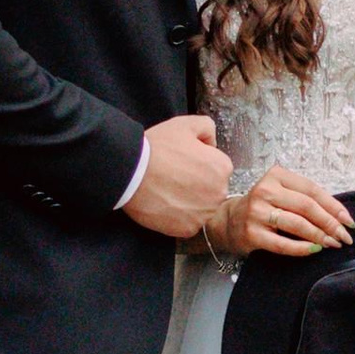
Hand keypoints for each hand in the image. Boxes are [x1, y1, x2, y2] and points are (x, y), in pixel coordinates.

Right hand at [125, 113, 234, 239]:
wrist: (131, 171)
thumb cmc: (158, 147)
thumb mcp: (186, 124)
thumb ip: (207, 128)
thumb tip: (211, 144)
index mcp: (223, 167)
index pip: (216, 168)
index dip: (198, 163)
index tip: (181, 162)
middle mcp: (220, 193)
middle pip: (211, 190)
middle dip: (197, 185)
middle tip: (173, 177)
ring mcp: (204, 214)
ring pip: (201, 208)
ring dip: (189, 202)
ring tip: (167, 191)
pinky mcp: (188, 229)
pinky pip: (187, 223)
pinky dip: (177, 217)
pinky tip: (164, 204)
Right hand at [212, 168, 354, 260]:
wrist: (228, 221)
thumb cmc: (263, 207)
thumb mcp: (282, 193)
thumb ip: (306, 199)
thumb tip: (339, 216)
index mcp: (277, 176)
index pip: (312, 190)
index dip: (334, 206)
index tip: (349, 221)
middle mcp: (265, 191)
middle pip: (307, 207)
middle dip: (330, 223)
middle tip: (344, 236)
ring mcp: (257, 213)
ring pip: (297, 224)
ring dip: (320, 236)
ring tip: (333, 243)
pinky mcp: (252, 234)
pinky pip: (283, 244)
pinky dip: (303, 248)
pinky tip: (315, 250)